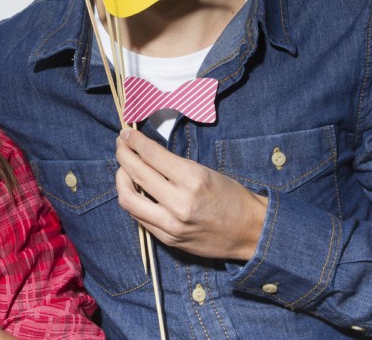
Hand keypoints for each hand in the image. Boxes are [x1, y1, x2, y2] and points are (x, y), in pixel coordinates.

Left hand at [116, 128, 267, 260]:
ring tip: (123, 169)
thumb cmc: (231, 196)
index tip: (126, 132)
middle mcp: (179, 203)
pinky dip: (132, 199)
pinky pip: (138, 216)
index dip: (133, 140)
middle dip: (122, 154)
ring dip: (120, 179)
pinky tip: (134, 189)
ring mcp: (171, 224)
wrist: (251, 231)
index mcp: (193, 179)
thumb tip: (144, 151)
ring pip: (128, 199)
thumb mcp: (205, 171)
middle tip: (121, 145)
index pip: (151, 154)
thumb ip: (173, 165)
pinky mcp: (168, 239)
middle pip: (135, 173)